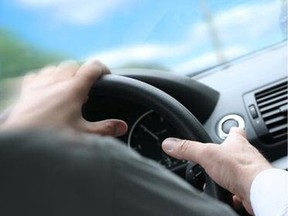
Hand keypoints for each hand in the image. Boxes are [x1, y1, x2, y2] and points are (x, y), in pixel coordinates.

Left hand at [1, 60, 127, 136]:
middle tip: (89, 88)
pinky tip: (47, 89)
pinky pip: (37, 75)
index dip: (103, 69)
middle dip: (83, 72)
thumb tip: (122, 126)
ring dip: (64, 73)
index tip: (108, 76)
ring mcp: (39, 85)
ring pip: (55, 68)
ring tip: (69, 88)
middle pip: (73, 65)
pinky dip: (45, 78)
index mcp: (73, 89)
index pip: (93, 67)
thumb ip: (106, 128)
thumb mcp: (84, 135)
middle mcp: (56, 82)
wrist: (20, 146)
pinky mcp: (26, 92)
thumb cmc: (52, 140)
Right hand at [162, 127, 271, 213]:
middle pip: (236, 151)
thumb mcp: (206, 154)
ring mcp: (249, 171)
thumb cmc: (240, 168)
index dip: (230, 129)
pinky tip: (225, 192)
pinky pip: (240, 187)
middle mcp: (245, 155)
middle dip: (224, 155)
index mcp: (236, 142)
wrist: (258, 190)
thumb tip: (169, 144)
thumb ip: (187, 149)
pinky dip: (232, 190)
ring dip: (226, 174)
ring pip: (237, 171)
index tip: (228, 129)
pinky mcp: (250, 186)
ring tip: (215, 178)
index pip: (235, 131)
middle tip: (213, 159)